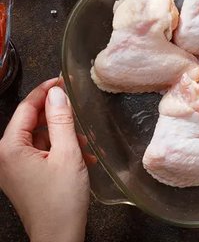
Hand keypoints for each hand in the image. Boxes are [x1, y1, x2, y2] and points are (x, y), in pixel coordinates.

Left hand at [0, 78, 89, 241]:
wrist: (59, 237)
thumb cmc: (62, 199)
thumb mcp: (67, 153)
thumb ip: (61, 120)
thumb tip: (57, 92)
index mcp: (10, 148)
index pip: (26, 107)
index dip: (45, 90)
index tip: (63, 79)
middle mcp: (6, 156)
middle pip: (31, 121)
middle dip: (57, 115)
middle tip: (79, 108)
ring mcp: (14, 167)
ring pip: (39, 136)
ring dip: (62, 134)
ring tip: (85, 141)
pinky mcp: (24, 175)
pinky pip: (41, 151)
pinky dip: (60, 148)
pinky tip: (82, 155)